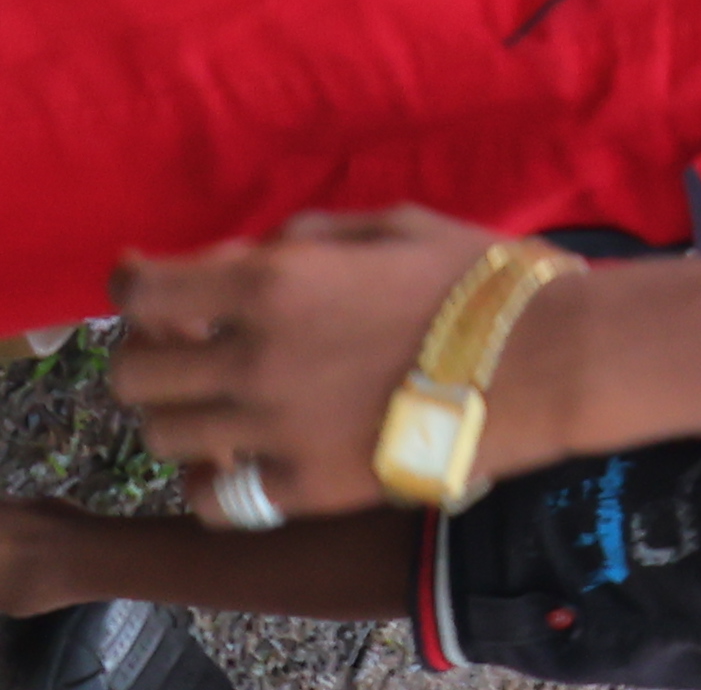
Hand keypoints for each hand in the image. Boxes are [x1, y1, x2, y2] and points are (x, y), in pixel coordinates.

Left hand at [111, 208, 516, 518]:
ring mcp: (273, 429)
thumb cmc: (482, 277)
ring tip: (224, 407)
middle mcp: (253, 357)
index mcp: (274, 282)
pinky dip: (217, 480)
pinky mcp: (302, 488)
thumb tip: (253, 255)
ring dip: (184, 416)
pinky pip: (215, 497)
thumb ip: (310, 238)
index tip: (141, 285)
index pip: (144, 292)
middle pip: (133, 375)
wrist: (548, 358)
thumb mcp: (397, 225)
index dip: (130, 287)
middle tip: (189, 349)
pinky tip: (243, 462)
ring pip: (162, 437)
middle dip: (150, 355)